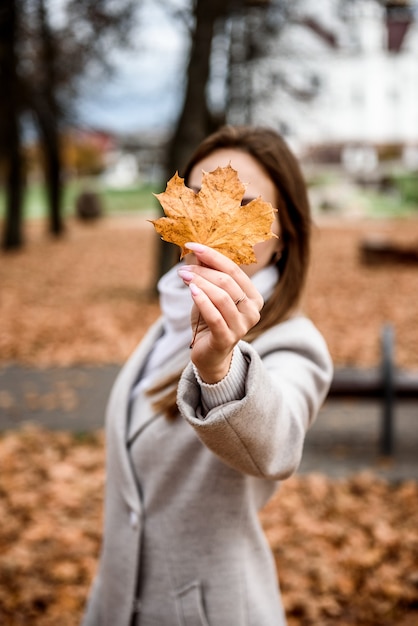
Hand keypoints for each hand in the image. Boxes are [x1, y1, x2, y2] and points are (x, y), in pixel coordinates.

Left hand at [177, 242, 263, 383]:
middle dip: (203, 271)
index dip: (213, 256)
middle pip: (227, 282)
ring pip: (221, 297)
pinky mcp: (227, 339)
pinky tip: (191, 290)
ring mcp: (242, 326)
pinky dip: (202, 301)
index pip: (234, 270)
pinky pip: (214, 316)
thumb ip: (208, 275)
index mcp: (254, 297)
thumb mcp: (210, 295)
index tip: (192, 245)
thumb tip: (198, 251)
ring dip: (200, 283)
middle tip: (184, 267)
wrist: (209, 354)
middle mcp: (253, 311)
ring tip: (183, 276)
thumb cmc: (210, 321)